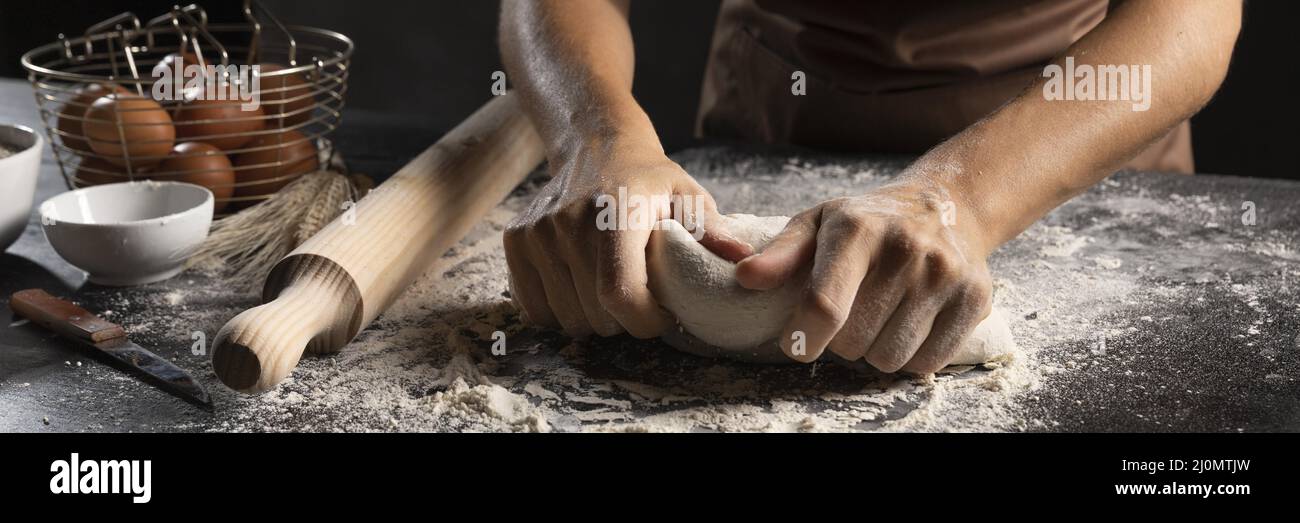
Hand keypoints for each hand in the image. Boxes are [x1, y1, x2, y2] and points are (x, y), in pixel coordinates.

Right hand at [505, 138, 752, 338]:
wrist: (595, 144)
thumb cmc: (650, 179)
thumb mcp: (687, 195)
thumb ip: (711, 231)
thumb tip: (743, 260)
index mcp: (615, 214)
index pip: (620, 295)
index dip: (644, 321)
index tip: (660, 316)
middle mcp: (569, 223)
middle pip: (594, 315)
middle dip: (623, 321)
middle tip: (640, 297)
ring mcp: (537, 233)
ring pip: (565, 318)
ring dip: (592, 318)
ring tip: (612, 289)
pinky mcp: (516, 241)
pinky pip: (534, 308)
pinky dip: (559, 311)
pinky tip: (580, 288)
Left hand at [735, 177, 993, 372]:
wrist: (946, 206)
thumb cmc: (868, 222)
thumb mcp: (818, 224)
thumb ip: (780, 255)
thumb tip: (745, 277)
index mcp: (858, 229)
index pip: (825, 305)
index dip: (804, 337)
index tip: (797, 343)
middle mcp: (906, 249)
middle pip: (853, 341)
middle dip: (840, 340)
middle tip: (849, 313)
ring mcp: (944, 274)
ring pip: (889, 359)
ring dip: (875, 350)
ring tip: (879, 316)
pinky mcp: (974, 298)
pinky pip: (927, 363)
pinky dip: (911, 357)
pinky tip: (908, 324)